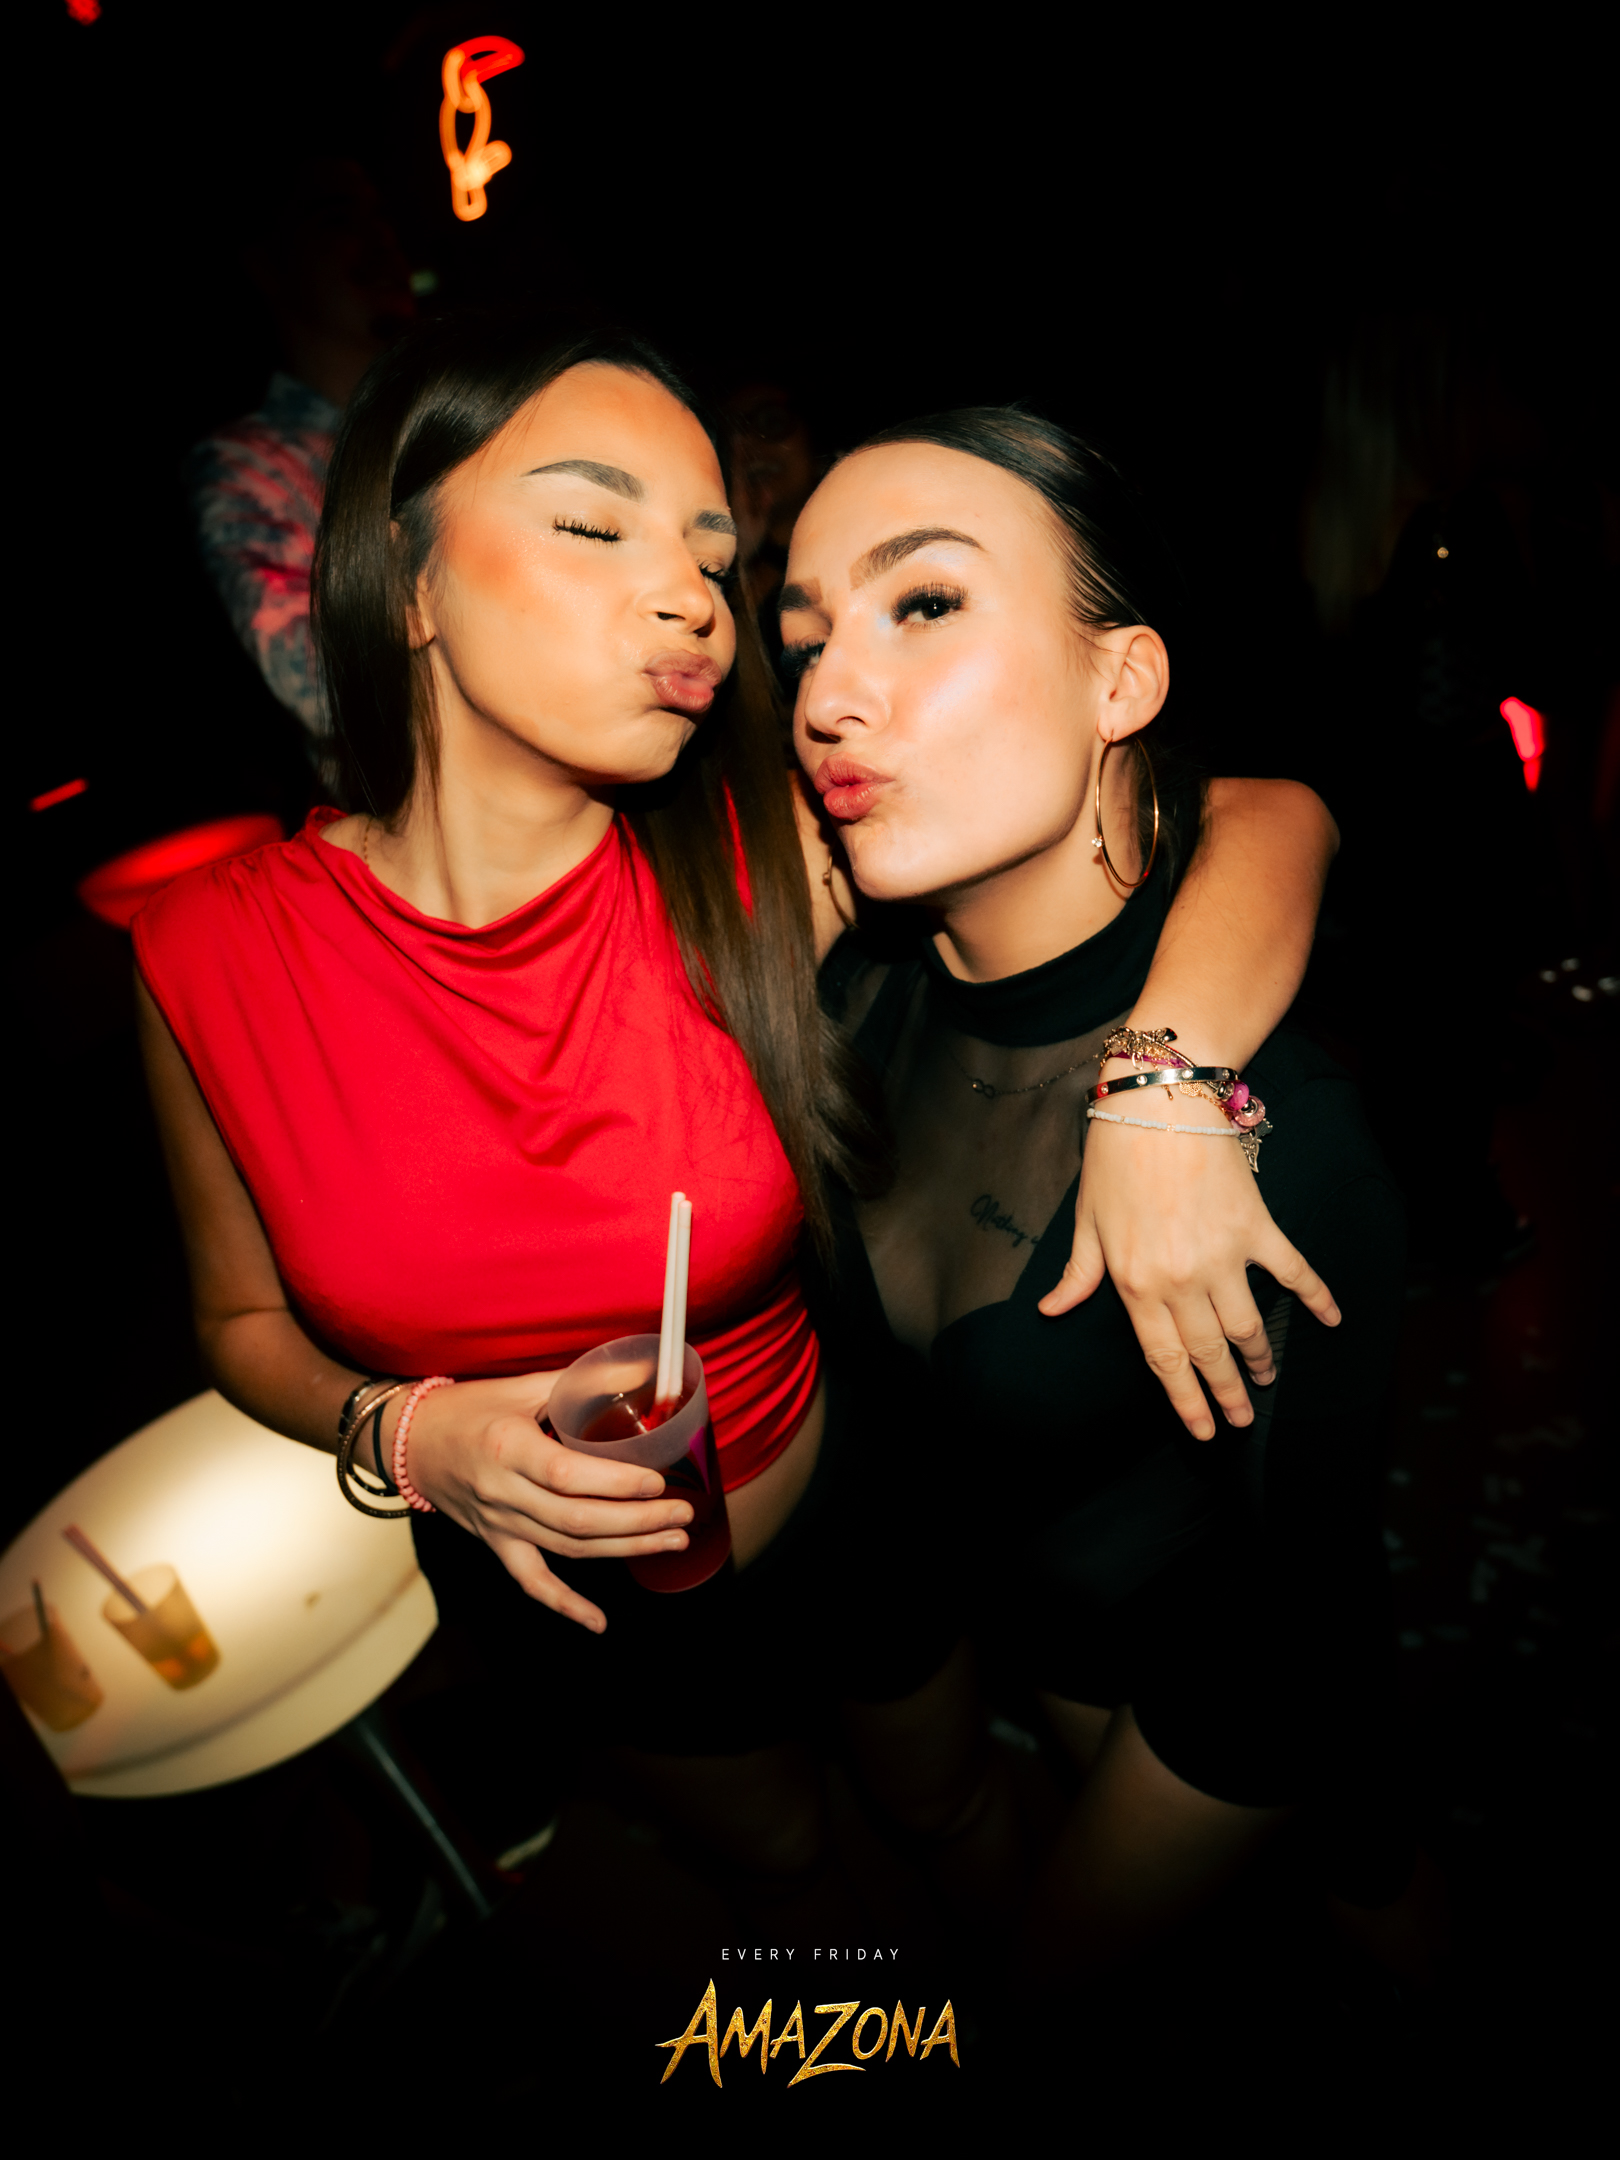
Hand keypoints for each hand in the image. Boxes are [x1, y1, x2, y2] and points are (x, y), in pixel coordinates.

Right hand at [389, 1372, 692, 1631]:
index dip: (615, 1484)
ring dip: (624, 1550)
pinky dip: (565, 1606)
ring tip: (673, 1542)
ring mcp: (499, 1525)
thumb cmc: (471, 1408)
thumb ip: (585, 1381)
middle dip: (638, 1523)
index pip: (567, 1476)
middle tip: (683, 1515)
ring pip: (568, 1550)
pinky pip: (532, 1582)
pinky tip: (599, 1623)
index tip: (657, 1481)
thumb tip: (646, 1369)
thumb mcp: (523, 1385)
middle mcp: (503, 1493)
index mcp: (508, 1448)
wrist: (411, 1442)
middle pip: (577, 1520)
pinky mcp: (496, 1544)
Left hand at [1039, 1093, 1339, 1439]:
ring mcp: (1225, 1256)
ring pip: (1249, 1326)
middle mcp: (1183, 1281)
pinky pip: (1293, 1273)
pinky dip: (1316, 1298)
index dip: (1187, 1401)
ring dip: (1261, 1358)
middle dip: (1228, 1394)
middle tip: (1242, 1419)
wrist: (1158, 1101)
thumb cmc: (1115, 1158)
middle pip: (1210, 1353)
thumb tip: (1052, 1309)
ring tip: (1268, 1377)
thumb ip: (1078, 1275)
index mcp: (1137, 1285)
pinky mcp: (1257, 1228)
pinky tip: (1331, 1321)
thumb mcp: (1088, 1222)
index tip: (1204, 1430)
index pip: (1166, 1360)